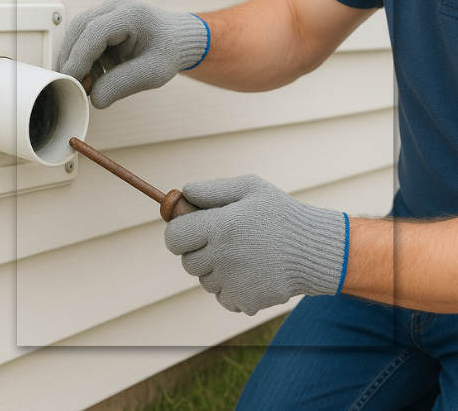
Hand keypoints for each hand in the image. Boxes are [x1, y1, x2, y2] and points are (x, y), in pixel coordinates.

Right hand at [57, 0, 208, 108]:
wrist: (178, 41)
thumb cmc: (169, 53)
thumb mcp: (152, 74)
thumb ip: (123, 85)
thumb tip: (95, 99)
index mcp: (131, 14)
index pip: (94, 33)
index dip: (79, 58)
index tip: (72, 79)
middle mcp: (115, 7)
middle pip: (80, 29)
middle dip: (72, 59)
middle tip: (74, 85)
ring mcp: (107, 11)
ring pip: (78, 34)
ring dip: (78, 60)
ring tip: (90, 84)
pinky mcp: (103, 21)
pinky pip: (85, 38)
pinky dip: (85, 58)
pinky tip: (95, 75)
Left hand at [165, 175, 348, 315]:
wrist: (315, 249)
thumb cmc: (281, 213)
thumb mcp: (250, 188)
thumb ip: (212, 189)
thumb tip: (183, 194)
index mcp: (220, 226)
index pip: (173, 238)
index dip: (179, 232)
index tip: (191, 229)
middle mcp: (222, 257)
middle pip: (187, 262)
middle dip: (200, 250)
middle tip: (225, 240)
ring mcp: (233, 283)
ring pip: (205, 281)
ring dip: (217, 270)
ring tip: (245, 254)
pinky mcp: (245, 301)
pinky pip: (223, 297)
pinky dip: (232, 287)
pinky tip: (253, 272)